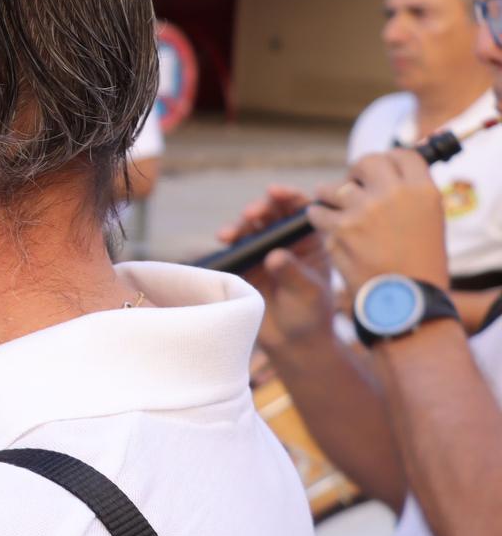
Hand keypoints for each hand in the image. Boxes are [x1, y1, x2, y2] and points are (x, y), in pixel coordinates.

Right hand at [217, 184, 338, 348]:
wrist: (292, 343)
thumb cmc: (311, 316)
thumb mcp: (308, 293)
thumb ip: (293, 272)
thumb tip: (274, 256)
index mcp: (310, 242)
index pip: (300, 211)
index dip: (288, 196)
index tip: (274, 192)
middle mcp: (285, 242)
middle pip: (271, 214)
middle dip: (258, 209)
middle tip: (250, 214)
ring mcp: (263, 253)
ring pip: (249, 228)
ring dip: (239, 225)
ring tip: (229, 234)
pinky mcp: (245, 265)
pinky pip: (235, 247)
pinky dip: (229, 242)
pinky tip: (224, 241)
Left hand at [307, 150, 449, 291]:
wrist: (407, 301)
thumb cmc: (420, 265)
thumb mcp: (428, 222)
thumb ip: (408, 195)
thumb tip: (386, 175)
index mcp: (422, 190)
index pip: (402, 155)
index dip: (388, 161)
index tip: (380, 171)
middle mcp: (393, 194)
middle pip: (366, 162)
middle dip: (356, 173)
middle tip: (353, 185)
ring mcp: (364, 211)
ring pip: (333, 187)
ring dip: (330, 195)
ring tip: (334, 206)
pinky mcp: (339, 230)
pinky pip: (318, 213)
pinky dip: (318, 218)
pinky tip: (324, 225)